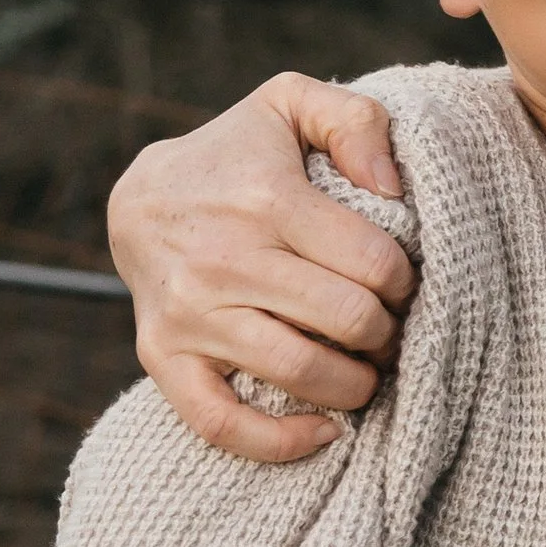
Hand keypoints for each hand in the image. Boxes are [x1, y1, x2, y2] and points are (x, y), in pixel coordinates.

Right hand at [108, 74, 416, 463]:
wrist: (140, 198)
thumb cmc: (237, 155)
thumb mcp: (290, 105)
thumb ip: (355, 122)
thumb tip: (391, 188)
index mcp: (266, 200)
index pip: (374, 262)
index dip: (406, 281)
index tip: (402, 283)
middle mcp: (223, 259)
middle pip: (348, 319)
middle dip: (387, 332)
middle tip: (389, 328)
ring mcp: (189, 314)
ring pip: (299, 371)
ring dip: (354, 384)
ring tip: (367, 371)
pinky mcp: (161, 358)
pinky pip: (221, 423)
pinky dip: (281, 441)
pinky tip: (325, 432)